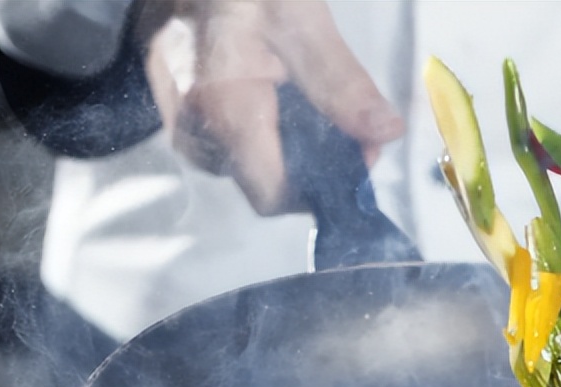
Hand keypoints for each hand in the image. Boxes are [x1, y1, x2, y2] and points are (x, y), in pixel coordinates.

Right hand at [137, 0, 404, 214]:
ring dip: (288, 143)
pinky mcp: (173, 105)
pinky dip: (260, 126)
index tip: (359, 152)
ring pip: (246, 161)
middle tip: (350, 121)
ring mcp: (177, 118)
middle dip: (312, 161)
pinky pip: (225, 138)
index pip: (273, 195)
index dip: (322, 185)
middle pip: (263, 180)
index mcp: (222, 109)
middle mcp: (191, 127)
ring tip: (309, 97)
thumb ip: (341, 82)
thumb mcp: (298, 17)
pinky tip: (275, 91)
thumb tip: (386, 132)